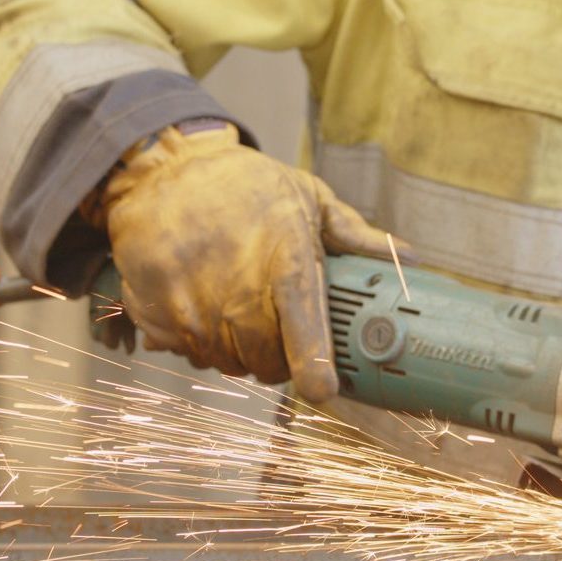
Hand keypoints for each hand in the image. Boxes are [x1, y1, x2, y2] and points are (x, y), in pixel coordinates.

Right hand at [91, 124, 406, 402]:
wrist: (161, 170)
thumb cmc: (244, 185)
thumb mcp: (306, 197)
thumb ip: (355, 235)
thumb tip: (409, 256)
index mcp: (286, 260)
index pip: (305, 331)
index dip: (316, 369)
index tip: (323, 390)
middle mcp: (236, 289)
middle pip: (265, 363)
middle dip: (277, 360)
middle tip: (276, 332)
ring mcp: (189, 304)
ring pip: (224, 362)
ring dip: (236, 351)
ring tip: (235, 310)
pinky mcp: (153, 311)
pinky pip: (184, 351)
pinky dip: (196, 340)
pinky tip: (199, 303)